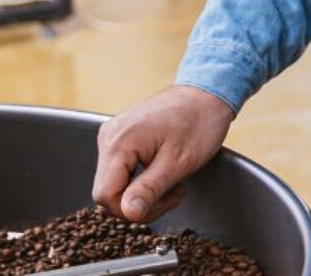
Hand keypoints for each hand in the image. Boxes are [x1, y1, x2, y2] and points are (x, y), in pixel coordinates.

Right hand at [93, 85, 235, 223]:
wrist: (206, 95)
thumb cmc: (198, 124)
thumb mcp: (177, 163)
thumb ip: (149, 190)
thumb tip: (128, 214)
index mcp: (118, 142)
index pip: (105, 195)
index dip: (130, 209)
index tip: (162, 204)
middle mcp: (109, 137)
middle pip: (108, 192)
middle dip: (139, 203)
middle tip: (172, 195)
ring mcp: (113, 136)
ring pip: (115, 184)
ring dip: (142, 194)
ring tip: (172, 185)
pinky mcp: (120, 138)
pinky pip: (121, 171)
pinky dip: (140, 181)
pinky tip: (162, 176)